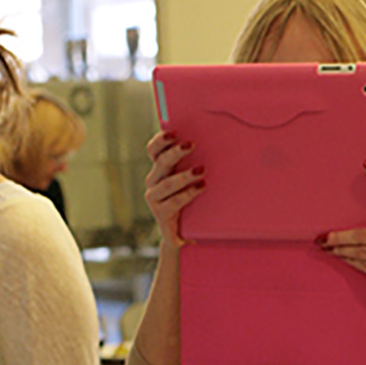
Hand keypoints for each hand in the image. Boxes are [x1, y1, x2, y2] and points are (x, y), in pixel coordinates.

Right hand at [144, 131, 203, 247]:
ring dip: (184, 175)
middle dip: (175, 152)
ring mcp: (154, 198)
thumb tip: (211, 140)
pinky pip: (174, 201)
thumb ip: (194, 163)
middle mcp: (154, 181)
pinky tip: (201, 187)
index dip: (161, 140)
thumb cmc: (192, 201)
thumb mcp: (191, 180)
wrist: (183, 233)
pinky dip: (188, 193)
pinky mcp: (160, 213)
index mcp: (160, 169)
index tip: (173, 131)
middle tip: (192, 144)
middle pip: (160, 162)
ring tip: (202, 170)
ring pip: (167, 183)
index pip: (154, 150)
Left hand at [320, 168, 365, 317]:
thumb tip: (357, 219)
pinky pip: (361, 264)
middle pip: (362, 233)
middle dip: (339, 236)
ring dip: (338, 249)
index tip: (365, 166)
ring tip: (326, 246)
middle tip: (322, 235)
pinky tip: (338, 256)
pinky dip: (347, 260)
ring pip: (358, 250)